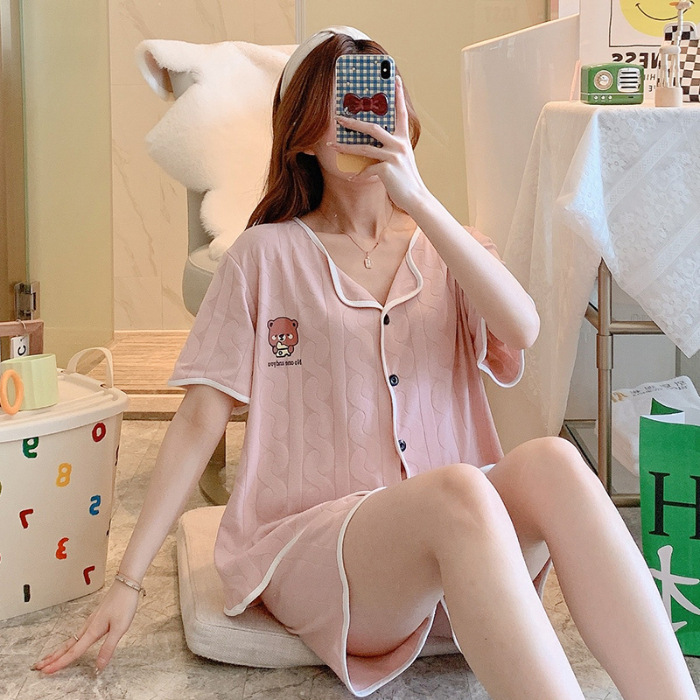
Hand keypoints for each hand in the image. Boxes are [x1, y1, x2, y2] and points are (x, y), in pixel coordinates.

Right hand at [33, 580, 139, 674]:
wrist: (126, 584)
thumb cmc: (124, 603)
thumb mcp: (120, 628)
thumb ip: (108, 648)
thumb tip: (99, 666)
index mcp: (92, 630)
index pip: (74, 651)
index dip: (60, 663)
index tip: (46, 671)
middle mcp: (89, 626)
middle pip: (67, 646)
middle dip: (53, 657)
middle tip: (39, 667)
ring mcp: (91, 621)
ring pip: (71, 639)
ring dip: (59, 650)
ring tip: (49, 658)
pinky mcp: (95, 618)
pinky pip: (77, 634)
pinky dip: (69, 642)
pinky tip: (71, 643)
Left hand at [333, 76, 428, 211]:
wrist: (415, 198)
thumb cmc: (405, 180)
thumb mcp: (399, 161)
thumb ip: (387, 150)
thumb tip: (367, 146)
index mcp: (403, 139)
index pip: (401, 113)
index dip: (398, 96)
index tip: (395, 79)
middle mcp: (399, 144)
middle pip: (372, 127)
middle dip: (353, 122)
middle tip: (339, 117)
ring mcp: (393, 156)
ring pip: (364, 147)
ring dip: (345, 146)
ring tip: (332, 144)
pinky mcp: (387, 168)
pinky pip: (366, 169)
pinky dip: (358, 174)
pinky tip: (351, 177)